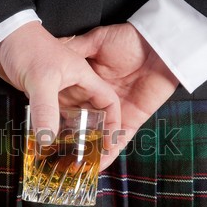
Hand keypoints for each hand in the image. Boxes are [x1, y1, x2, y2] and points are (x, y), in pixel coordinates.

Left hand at [0, 21, 120, 150]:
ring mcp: (58, 92)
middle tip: (90, 157)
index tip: (110, 143)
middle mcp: (74, 86)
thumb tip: (47, 140)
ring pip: (72, 117)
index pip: (108, 102)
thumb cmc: (26, 48)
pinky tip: (50, 142)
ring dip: (72, 134)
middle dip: (93, 134)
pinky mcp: (42, 96)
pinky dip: (53, 129)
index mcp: (84, 77)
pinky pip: (52, 117)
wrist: (1, 38)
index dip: (113, 123)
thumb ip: (46, 110)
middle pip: (92, 113)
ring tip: (71, 155)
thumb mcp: (41, 80)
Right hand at [63, 23, 178, 168]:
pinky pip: (120, 140)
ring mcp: (117, 113)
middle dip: (71, 140)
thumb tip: (52, 52)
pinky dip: (111, 153)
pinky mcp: (133, 120)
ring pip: (100, 136)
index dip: (60, 117)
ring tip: (74, 167)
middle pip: (84, 124)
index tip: (46, 130)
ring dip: (90, 152)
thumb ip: (75, 50)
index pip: (71, 105)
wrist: (159, 46)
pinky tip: (99, 164)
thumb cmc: (129, 39)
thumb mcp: (96, 41)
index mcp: (89, 84)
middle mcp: (100, 101)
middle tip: (56, 156)